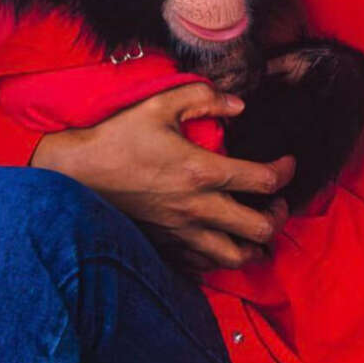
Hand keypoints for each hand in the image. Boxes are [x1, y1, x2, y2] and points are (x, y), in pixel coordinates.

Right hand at [30, 82, 294, 269]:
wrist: (77, 172)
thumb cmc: (119, 136)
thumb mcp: (161, 103)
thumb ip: (204, 97)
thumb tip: (238, 104)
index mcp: (201, 171)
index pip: (262, 180)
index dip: (285, 171)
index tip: (287, 163)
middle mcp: (197, 208)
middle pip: (258, 228)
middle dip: (278, 215)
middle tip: (276, 200)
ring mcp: (181, 232)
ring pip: (234, 256)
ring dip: (255, 243)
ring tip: (256, 226)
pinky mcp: (165, 245)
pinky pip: (204, 265)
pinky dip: (221, 257)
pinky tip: (222, 239)